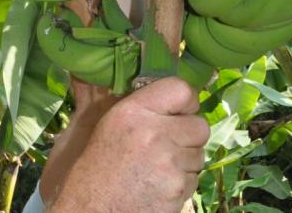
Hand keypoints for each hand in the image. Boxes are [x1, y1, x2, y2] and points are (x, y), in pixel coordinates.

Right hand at [50, 77, 209, 212]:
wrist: (91, 209)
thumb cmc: (99, 166)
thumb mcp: (111, 124)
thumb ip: (144, 106)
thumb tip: (180, 95)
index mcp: (133, 111)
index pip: (182, 89)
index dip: (187, 102)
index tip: (180, 112)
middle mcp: (153, 132)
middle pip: (200, 125)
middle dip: (189, 136)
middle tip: (168, 145)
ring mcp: (168, 162)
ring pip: (199, 154)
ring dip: (185, 162)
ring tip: (157, 168)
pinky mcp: (177, 188)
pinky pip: (194, 179)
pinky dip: (181, 184)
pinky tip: (158, 186)